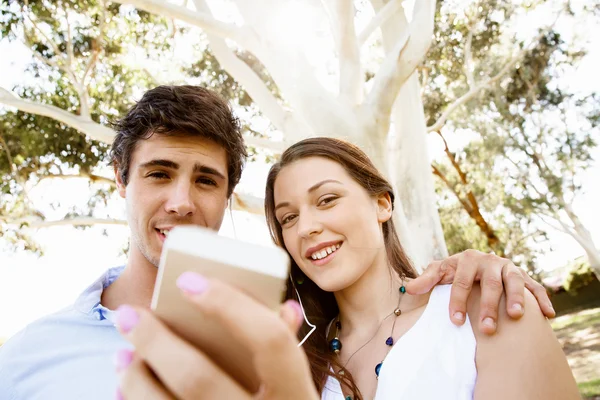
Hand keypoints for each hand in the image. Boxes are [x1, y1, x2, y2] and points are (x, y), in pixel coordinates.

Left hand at [115, 272, 318, 399]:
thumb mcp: (295, 388)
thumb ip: (285, 349)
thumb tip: (284, 308)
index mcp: (295, 395)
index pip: (270, 340)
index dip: (230, 305)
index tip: (188, 280)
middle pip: (198, 378)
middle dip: (154, 341)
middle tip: (127, 314)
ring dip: (135, 377)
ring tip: (122, 353)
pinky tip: (126, 387)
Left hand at [405, 249, 554, 334]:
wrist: (477, 263)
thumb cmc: (456, 271)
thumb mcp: (441, 271)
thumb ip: (427, 279)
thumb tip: (409, 287)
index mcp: (469, 259)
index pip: (462, 281)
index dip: (458, 301)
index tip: (455, 321)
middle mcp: (491, 261)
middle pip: (491, 284)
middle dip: (488, 306)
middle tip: (486, 329)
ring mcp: (509, 268)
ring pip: (514, 282)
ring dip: (517, 298)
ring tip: (516, 316)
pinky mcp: (524, 277)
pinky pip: (535, 287)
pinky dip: (542, 299)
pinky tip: (548, 315)